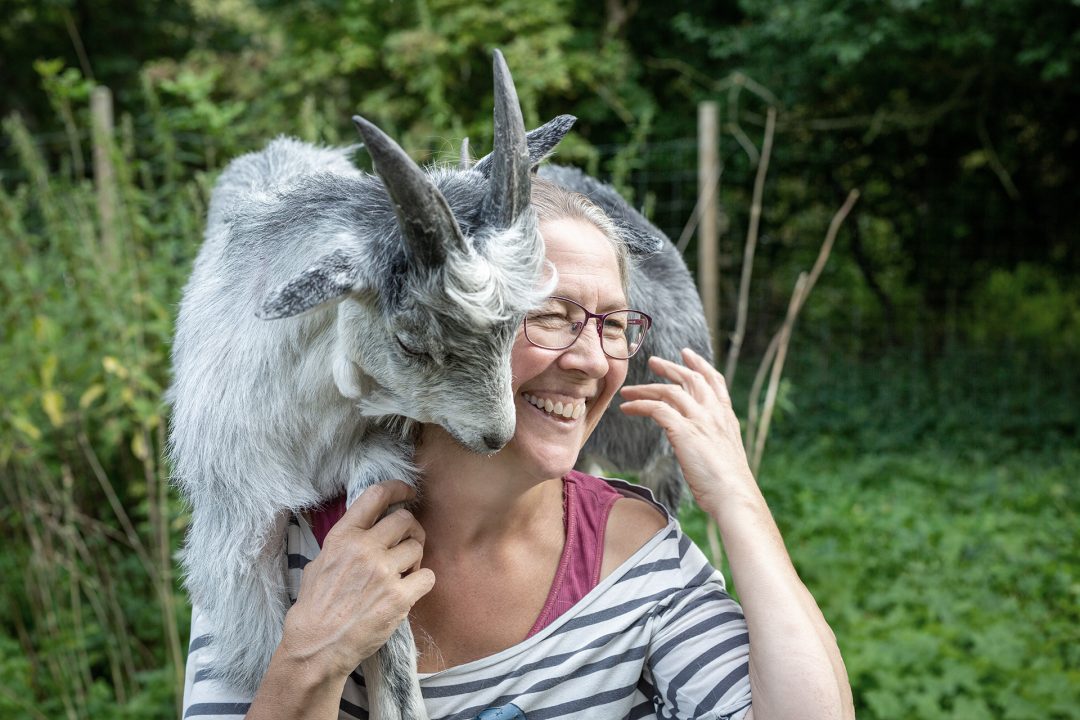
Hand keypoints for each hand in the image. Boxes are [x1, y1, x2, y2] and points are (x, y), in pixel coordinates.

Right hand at [279, 480, 434, 682]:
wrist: (317, 646)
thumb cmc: (316, 606)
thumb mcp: (320, 561)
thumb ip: (345, 541)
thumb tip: (367, 525)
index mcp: (343, 537)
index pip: (376, 496)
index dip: (398, 488)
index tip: (408, 492)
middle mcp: (364, 549)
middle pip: (405, 520)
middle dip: (411, 529)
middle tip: (408, 544)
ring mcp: (383, 572)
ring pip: (417, 547)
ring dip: (415, 559)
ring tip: (402, 573)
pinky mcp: (399, 597)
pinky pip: (428, 576)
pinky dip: (422, 582)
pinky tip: (409, 590)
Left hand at [619, 348, 756, 513]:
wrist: (734, 496)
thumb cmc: (729, 486)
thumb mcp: (724, 456)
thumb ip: (713, 442)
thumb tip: (700, 444)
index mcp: (726, 418)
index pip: (714, 382)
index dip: (700, 365)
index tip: (688, 354)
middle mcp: (715, 413)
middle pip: (691, 379)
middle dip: (671, 367)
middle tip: (653, 361)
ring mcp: (700, 420)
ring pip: (669, 391)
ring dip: (646, 388)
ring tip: (629, 390)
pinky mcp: (684, 430)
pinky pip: (656, 409)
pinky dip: (639, 405)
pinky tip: (627, 408)